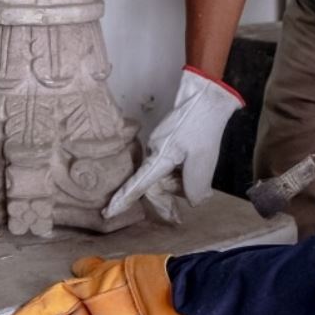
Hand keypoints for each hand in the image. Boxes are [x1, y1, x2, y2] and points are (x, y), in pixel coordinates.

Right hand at [103, 69, 243, 220]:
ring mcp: (162, 147)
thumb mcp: (203, 159)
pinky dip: (183, 172)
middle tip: (178, 219)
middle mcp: (155, 153)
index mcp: (159, 157)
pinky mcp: (170, 142)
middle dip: (168, 199)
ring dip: (180, 183)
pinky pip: (172, 165)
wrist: (206, 95)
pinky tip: (197, 168)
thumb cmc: (202, 125)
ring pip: (166, 175)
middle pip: (156, 184)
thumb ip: (195, 186)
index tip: (108, 212)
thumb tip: (193, 201)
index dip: (122, 200)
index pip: (138, 184)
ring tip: (200, 180)